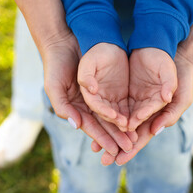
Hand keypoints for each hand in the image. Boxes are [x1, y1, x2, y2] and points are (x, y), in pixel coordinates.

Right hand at [43, 34, 134, 155]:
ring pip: (116, 116)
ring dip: (125, 129)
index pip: (92, 127)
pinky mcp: (113, 88)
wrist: (65, 43)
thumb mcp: (54, 86)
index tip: (113, 150)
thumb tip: (76, 125)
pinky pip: (122, 102)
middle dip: (117, 138)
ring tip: (135, 139)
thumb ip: (63, 106)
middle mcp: (90, 107)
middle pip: (105, 125)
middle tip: (129, 148)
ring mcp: (102, 98)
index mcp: (76, 109)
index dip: (102, 138)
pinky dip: (129, 112)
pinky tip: (138, 121)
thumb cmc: (56, 65)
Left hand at [92, 46, 192, 165]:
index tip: (120, 160)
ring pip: (119, 122)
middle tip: (103, 161)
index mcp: (158, 117)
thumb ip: (171, 111)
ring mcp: (135, 103)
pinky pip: (114, 106)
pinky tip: (95, 124)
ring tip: (94, 148)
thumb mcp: (180, 92)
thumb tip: (157, 129)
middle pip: (129, 134)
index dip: (132, 148)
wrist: (168, 50)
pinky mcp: (126, 92)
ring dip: (108, 135)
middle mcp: (145, 113)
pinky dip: (106, 117)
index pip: (144, 136)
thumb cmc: (181, 74)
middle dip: (117, 147)